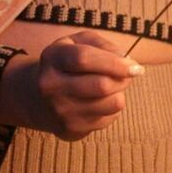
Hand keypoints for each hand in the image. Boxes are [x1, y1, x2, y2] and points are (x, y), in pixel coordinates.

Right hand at [0, 31, 144, 139]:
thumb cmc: (67, 62)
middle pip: (101, 85)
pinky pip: (108, 119)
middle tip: (129, 73)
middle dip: (123, 78)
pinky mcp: (69, 130)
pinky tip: (100, 101)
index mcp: (53, 58)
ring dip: (120, 92)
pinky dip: (112, 108)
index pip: (85, 59)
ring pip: (109, 104)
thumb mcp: (80, 42)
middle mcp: (51, 86)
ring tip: (113, 85)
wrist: (37, 96)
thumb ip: (103, 45)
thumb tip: (126, 60)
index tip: (134, 65)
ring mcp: (59, 111)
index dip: (114, 62)